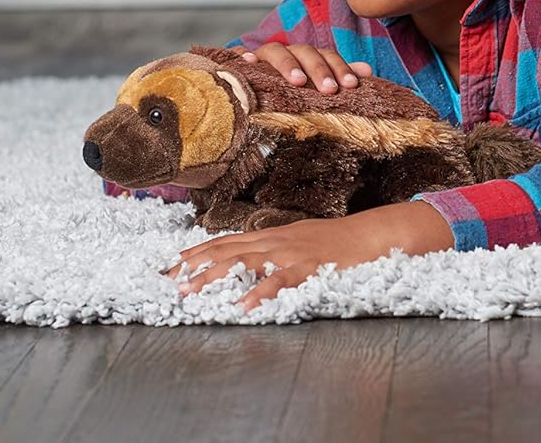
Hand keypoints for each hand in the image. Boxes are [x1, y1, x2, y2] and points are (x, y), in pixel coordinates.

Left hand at [161, 201, 454, 312]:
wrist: (372, 234)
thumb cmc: (337, 241)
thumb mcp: (300, 240)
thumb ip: (275, 248)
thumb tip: (252, 257)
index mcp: (272, 234)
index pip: (226, 241)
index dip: (198, 252)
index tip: (172, 264)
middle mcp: (275, 239)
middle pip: (226, 249)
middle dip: (194, 265)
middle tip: (168, 281)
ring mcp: (289, 251)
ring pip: (243, 261)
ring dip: (213, 276)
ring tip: (190, 291)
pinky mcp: (307, 266)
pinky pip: (277, 281)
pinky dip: (257, 293)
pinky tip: (241, 306)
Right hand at [240, 42, 371, 93]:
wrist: (252, 86)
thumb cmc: (290, 88)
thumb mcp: (316, 83)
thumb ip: (338, 75)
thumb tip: (367, 70)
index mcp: (308, 57)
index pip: (327, 56)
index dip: (340, 68)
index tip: (351, 85)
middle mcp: (288, 52)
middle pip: (306, 52)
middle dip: (319, 70)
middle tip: (329, 90)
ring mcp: (263, 56)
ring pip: (276, 51)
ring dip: (288, 64)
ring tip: (298, 80)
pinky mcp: (241, 62)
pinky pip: (239, 56)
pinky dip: (242, 57)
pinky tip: (247, 63)